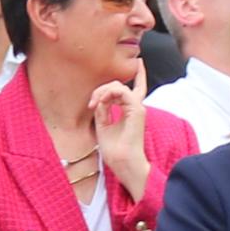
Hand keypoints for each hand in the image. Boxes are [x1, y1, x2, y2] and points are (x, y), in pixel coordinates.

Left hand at [86, 83, 148, 198]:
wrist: (124, 163)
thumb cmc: (115, 150)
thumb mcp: (102, 126)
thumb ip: (102, 110)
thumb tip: (99, 100)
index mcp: (130, 111)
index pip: (135, 88)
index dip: (138, 75)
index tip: (134, 67)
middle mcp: (136, 107)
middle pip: (118, 86)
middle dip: (101, 90)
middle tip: (92, 104)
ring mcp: (137, 107)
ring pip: (118, 86)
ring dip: (102, 92)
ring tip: (94, 105)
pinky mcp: (137, 110)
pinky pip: (122, 91)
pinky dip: (109, 94)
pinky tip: (101, 103)